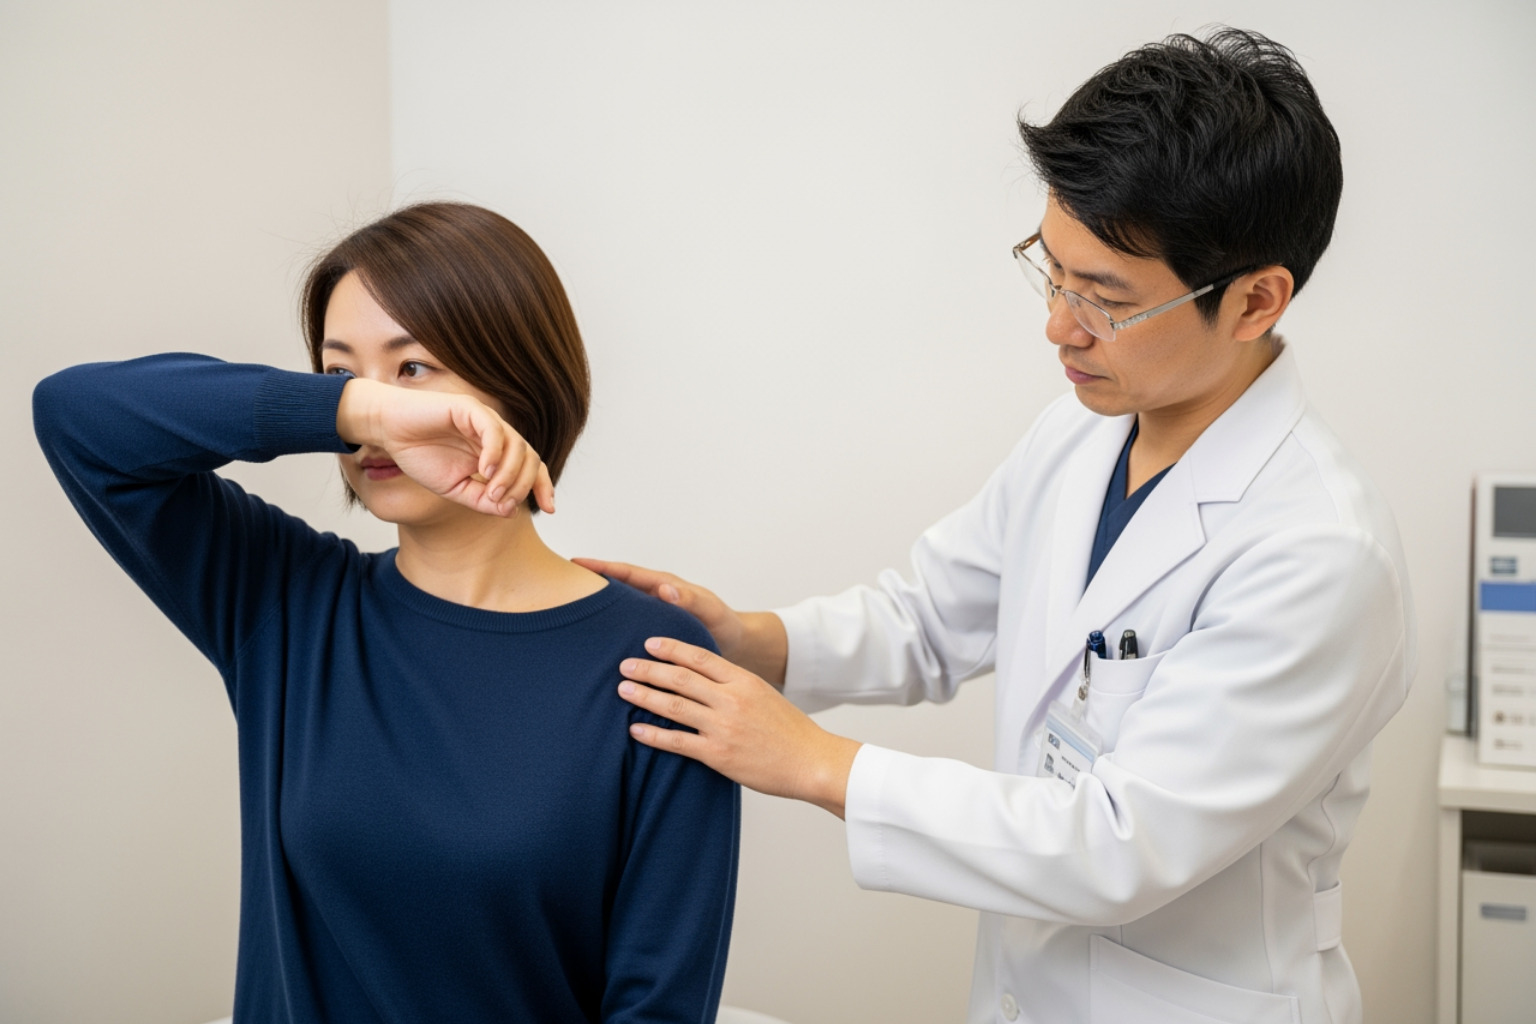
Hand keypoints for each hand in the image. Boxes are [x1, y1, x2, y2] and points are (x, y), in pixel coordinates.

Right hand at [338, 377, 554, 516]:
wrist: (388, 430)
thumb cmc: (419, 455)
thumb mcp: (453, 489)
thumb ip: (481, 500)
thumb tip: (510, 511)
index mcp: (495, 452)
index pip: (530, 467)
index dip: (543, 486)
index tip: (549, 509)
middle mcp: (495, 434)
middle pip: (530, 458)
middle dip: (524, 485)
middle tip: (503, 503)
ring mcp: (484, 419)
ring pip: (517, 445)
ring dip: (509, 474)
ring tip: (493, 492)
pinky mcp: (469, 408)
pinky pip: (493, 430)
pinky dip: (495, 452)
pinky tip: (484, 471)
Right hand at [573, 559, 752, 665]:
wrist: (734, 644)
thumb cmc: (723, 623)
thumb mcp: (709, 611)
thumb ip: (690, 600)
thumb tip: (665, 588)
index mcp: (662, 587)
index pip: (625, 573)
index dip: (600, 567)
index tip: (574, 562)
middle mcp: (652, 598)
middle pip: (614, 586)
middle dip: (588, 583)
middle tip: (557, 582)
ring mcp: (649, 615)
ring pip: (616, 608)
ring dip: (594, 607)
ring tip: (564, 611)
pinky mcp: (650, 632)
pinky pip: (623, 626)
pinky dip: (607, 628)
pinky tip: (590, 640)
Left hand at [617, 637, 860, 817]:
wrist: (812, 762)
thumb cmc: (790, 731)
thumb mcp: (765, 694)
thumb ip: (735, 685)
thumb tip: (703, 677)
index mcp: (743, 681)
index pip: (699, 657)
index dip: (671, 648)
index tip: (649, 643)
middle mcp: (731, 700)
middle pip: (681, 678)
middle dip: (649, 669)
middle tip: (624, 664)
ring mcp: (723, 727)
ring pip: (674, 706)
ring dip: (645, 696)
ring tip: (623, 690)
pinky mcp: (718, 755)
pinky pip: (678, 742)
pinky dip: (653, 734)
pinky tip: (635, 729)